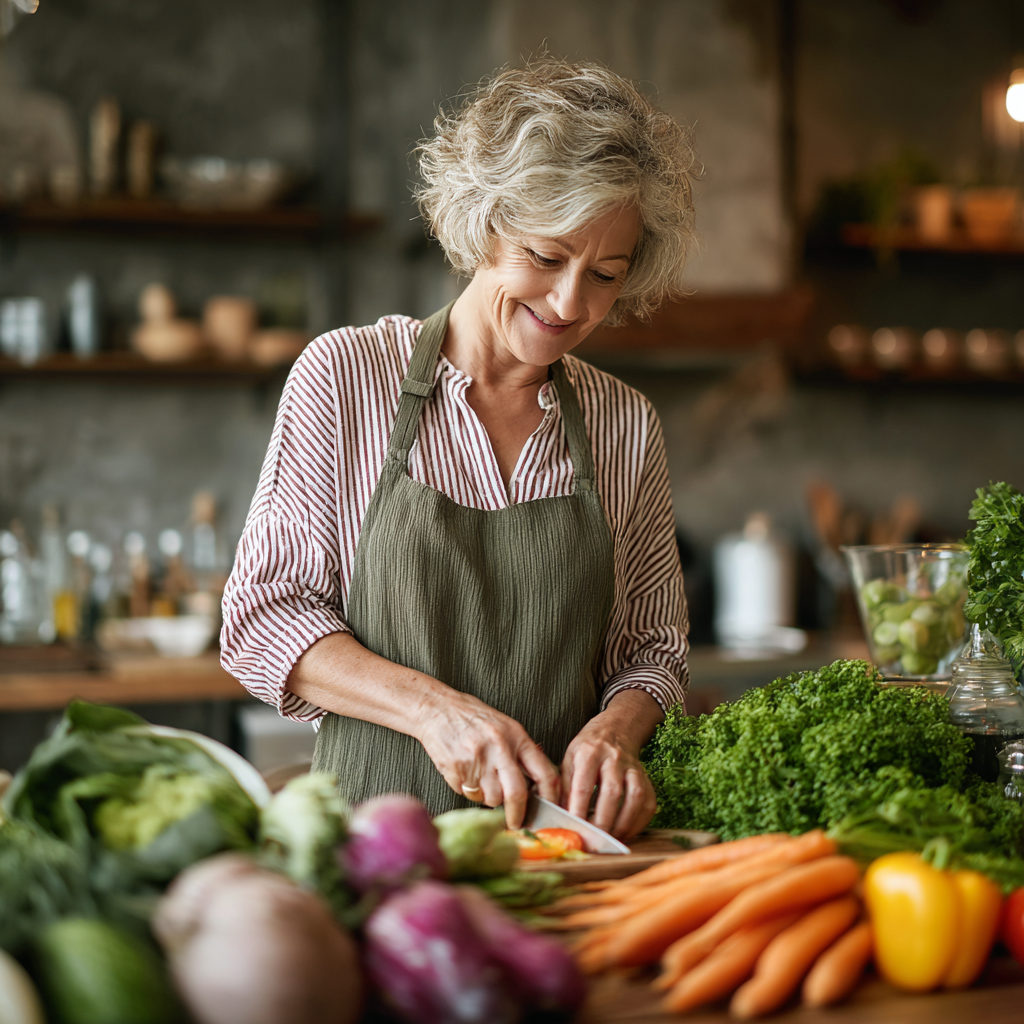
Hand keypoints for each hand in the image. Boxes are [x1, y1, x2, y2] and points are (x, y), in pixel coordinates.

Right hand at [417, 689, 560, 828]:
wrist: (437, 709)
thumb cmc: (472, 717)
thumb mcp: (505, 727)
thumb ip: (520, 753)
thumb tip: (535, 786)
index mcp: (516, 736)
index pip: (544, 772)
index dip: (550, 797)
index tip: (548, 810)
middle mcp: (499, 748)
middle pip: (516, 794)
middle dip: (517, 815)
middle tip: (515, 823)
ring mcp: (477, 760)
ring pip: (491, 798)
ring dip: (489, 798)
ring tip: (482, 780)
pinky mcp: (457, 770)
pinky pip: (469, 795)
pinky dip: (470, 791)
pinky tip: (465, 773)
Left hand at [560, 689, 662, 839]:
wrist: (616, 728)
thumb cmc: (588, 748)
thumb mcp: (569, 758)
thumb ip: (565, 786)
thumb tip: (560, 816)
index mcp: (589, 752)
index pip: (583, 785)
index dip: (578, 810)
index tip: (574, 829)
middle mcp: (613, 758)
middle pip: (611, 792)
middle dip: (603, 821)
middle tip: (594, 840)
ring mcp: (632, 767)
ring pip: (634, 796)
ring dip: (625, 822)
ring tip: (612, 838)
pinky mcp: (645, 776)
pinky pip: (648, 800)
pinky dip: (640, 821)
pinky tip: (628, 832)